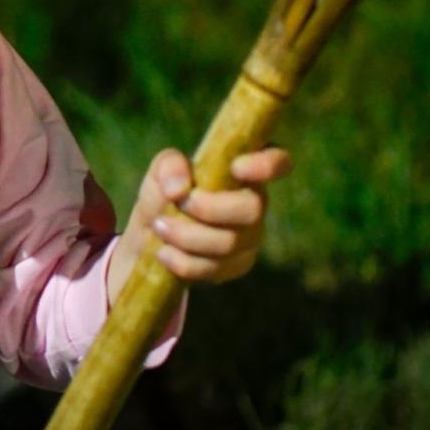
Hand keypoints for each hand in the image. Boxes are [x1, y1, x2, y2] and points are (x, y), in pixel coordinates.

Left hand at [116, 146, 291, 287]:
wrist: (152, 235)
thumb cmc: (165, 192)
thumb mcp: (160, 171)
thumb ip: (169, 167)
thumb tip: (179, 190)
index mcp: (244, 169)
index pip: (278, 161)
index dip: (267, 165)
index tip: (237, 167)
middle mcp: (256, 202)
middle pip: (253, 210)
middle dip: (209, 209)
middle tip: (179, 203)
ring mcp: (250, 236)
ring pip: (229, 243)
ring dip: (186, 236)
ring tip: (159, 227)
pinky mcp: (238, 265)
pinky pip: (216, 268)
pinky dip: (184, 262)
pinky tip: (164, 253)